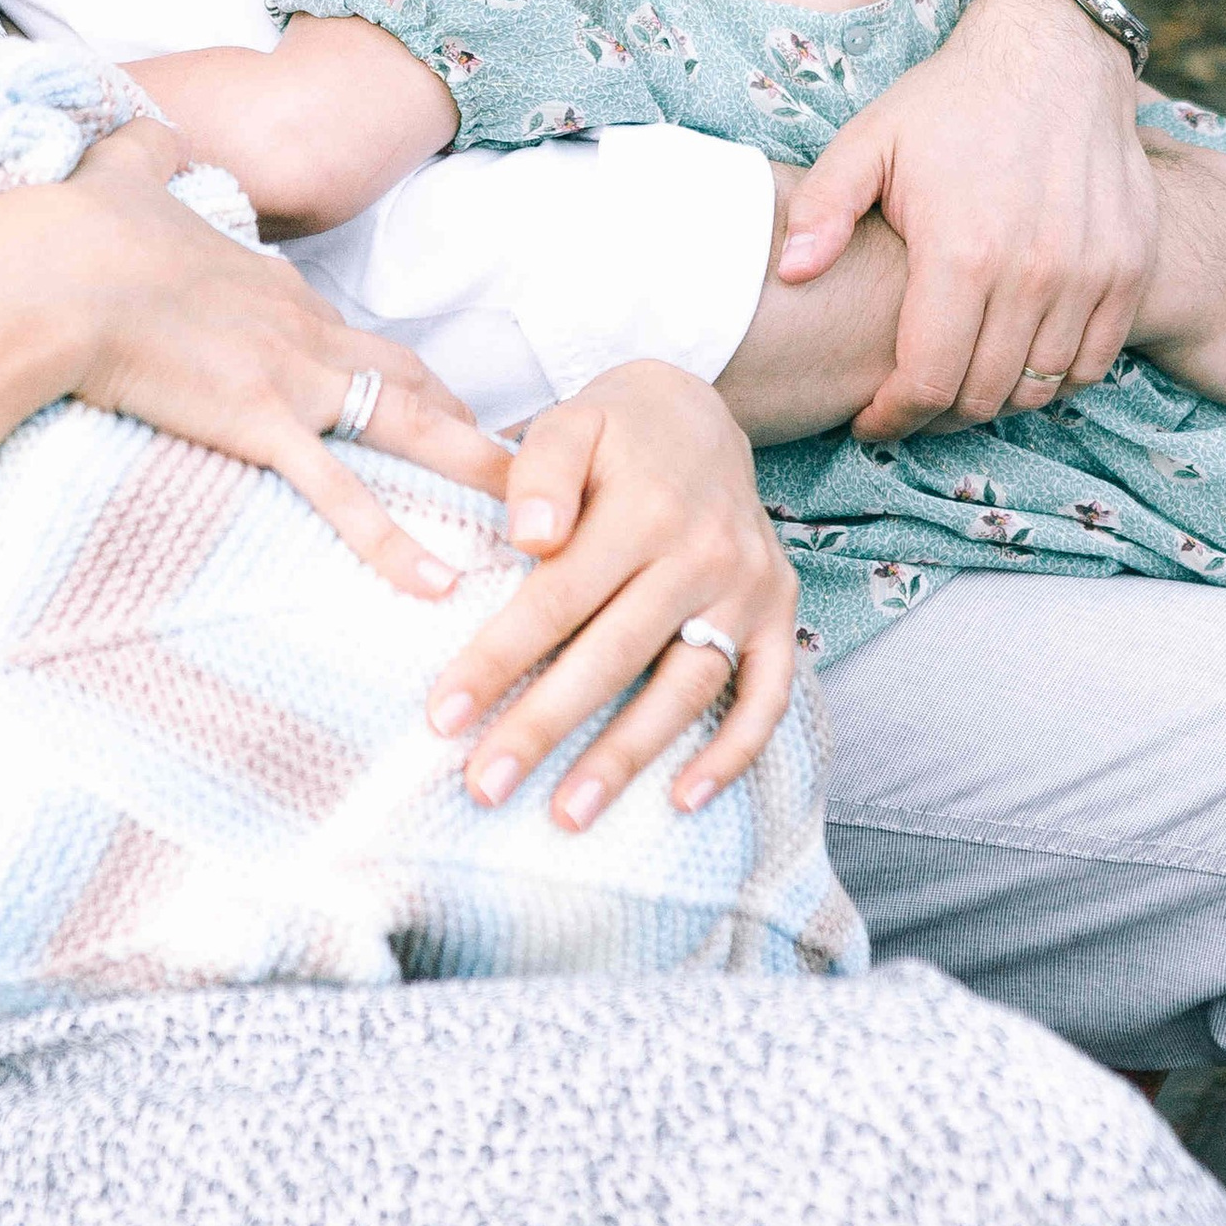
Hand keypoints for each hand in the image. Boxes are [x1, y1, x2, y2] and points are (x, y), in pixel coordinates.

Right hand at [50, 119, 507, 589]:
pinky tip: (438, 584)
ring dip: (473, 470)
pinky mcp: (262, 423)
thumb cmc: (76, 231)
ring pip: (410, 426)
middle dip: (464, 421)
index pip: (357, 336)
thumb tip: (150, 129)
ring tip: (527, 519)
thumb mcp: (123, 173)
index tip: (426, 405)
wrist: (49, 275)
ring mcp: (291, 377)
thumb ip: (148, 152)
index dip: (399, 373)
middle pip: (409, 378)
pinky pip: (342, 495)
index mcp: (274, 287)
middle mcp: (303, 330)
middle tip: (511, 464)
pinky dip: (395, 543)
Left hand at [421, 363, 799, 826]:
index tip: (443, 719)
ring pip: (686, 688)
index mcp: (643, 510)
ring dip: (628, 758)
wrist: (702, 412)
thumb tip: (530, 539)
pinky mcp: (782, 613)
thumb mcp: (569, 422)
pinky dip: (735, 753)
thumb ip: (540, 471)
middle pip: (614, 656)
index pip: (556, 600)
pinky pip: (765, 694)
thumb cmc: (615, 430)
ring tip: (568, 814)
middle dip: (545, 727)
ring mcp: (749, 590)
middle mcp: (704, 554)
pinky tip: (683, 800)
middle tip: (485, 787)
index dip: (497, 661)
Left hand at [778, 0, 1154, 435]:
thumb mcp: (869, 141)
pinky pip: (1093, 361)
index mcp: (962, 252)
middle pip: (982, 395)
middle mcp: (1035, 273)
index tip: (871, 422)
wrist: (1054, 55)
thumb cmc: (949, 102)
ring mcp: (1092, 274)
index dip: (893, 418)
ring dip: (994, 401)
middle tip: (907, 406)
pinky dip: (1054, 378)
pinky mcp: (1131, 267)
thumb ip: (822, 209)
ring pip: (1041, 388)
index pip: (927, 381)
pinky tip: (1016, 361)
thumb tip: (788, 275)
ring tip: (957, 385)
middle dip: (936, 417)